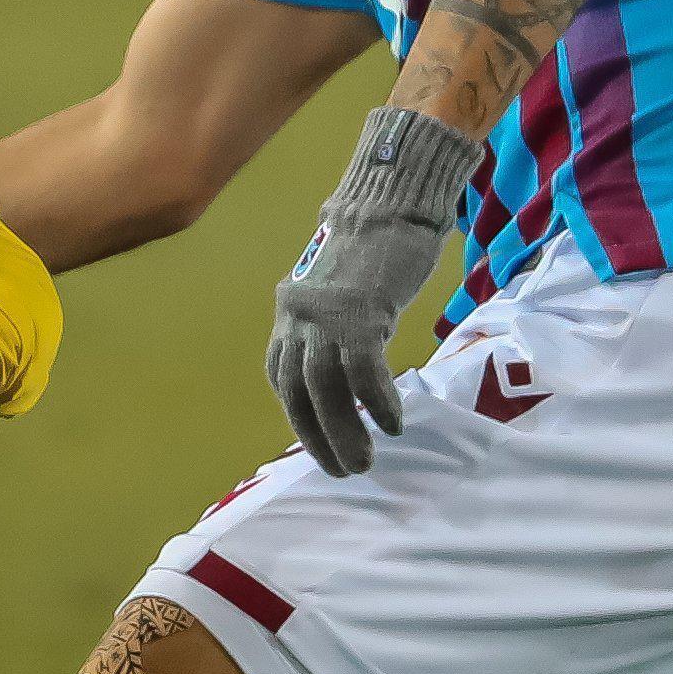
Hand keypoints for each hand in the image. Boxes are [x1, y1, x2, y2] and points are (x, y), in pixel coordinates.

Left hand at [265, 105, 476, 476]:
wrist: (389, 203)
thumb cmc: (373, 247)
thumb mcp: (338, 291)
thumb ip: (330, 326)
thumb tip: (338, 368)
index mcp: (289, 312)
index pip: (281, 375)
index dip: (298, 413)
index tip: (317, 441)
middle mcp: (297, 317)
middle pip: (298, 391)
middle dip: (318, 436)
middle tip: (343, 470)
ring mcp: (326, 317)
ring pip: (327, 390)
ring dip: (345, 432)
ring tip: (366, 461)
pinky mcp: (360, 314)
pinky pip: (363, 373)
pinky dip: (376, 404)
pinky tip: (392, 425)